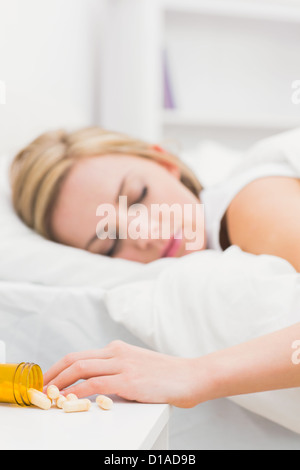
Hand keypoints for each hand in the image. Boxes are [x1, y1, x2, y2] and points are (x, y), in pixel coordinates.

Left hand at [43, 340, 200, 407]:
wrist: (192, 376)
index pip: (80, 356)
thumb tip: (97, 386)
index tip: (49, 379)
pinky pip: (96, 385)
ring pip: (81, 369)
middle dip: (54, 374)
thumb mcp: (138, 366)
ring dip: (60, 383)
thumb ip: (118, 371)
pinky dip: (78, 392)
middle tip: (41, 387)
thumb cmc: (167, 375)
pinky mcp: (130, 381)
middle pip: (75, 360)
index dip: (60, 367)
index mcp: (118, 349)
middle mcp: (117, 353)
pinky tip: (70, 400)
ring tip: (49, 396)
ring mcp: (123, 365)